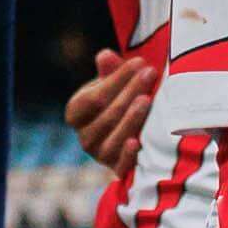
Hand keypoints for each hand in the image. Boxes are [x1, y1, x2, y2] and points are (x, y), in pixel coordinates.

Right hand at [65, 47, 159, 181]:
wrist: (133, 132)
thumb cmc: (120, 99)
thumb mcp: (113, 83)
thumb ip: (110, 71)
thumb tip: (105, 56)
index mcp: (76, 113)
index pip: (93, 98)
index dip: (116, 80)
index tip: (139, 63)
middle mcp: (84, 136)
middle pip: (105, 116)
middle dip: (129, 92)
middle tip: (150, 74)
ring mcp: (100, 155)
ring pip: (112, 141)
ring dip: (130, 120)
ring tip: (147, 100)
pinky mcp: (117, 170)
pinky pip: (120, 166)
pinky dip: (127, 155)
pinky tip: (137, 142)